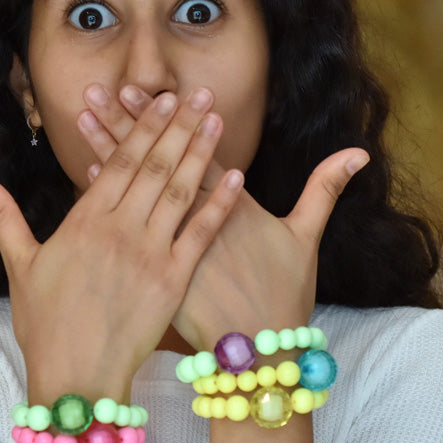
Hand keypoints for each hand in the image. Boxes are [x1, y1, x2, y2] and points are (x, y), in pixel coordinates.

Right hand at [0, 91, 244, 400]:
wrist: (75, 377)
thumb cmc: (45, 325)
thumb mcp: (20, 265)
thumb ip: (1, 215)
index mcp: (84, 221)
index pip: (117, 161)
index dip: (142, 127)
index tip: (161, 100)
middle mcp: (119, 229)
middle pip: (153, 166)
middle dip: (178, 126)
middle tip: (199, 93)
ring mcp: (148, 254)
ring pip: (179, 191)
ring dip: (200, 153)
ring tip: (217, 120)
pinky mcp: (172, 281)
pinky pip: (199, 234)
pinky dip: (218, 204)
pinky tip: (236, 178)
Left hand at [78, 86, 367, 348]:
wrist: (261, 353)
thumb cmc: (284, 295)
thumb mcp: (306, 237)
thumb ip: (324, 190)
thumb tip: (358, 152)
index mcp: (229, 205)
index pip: (191, 151)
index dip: (165, 120)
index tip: (140, 89)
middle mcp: (195, 218)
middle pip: (155, 161)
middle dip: (126, 123)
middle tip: (98, 89)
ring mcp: (173, 242)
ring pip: (136, 188)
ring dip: (109, 151)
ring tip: (84, 118)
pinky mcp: (157, 268)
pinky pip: (128, 223)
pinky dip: (109, 203)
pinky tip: (88, 174)